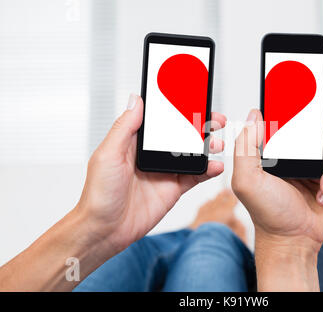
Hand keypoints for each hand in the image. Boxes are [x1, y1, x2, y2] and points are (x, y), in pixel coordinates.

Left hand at [75, 94, 226, 253]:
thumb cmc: (99, 193)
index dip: (178, 108)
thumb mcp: (108, 154)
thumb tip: (136, 99)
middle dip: (201, 124)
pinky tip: (215, 166)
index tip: (195, 97)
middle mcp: (153, 153)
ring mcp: (165, 170)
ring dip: (208, 146)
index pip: (161, 119)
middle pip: (182, 133)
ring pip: (193, 152)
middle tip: (215, 119)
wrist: (105, 230)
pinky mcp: (174, 188)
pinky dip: (208, 170)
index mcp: (136, 141)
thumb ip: (125, 127)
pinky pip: (196, 175)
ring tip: (217, 144)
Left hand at [232, 109, 322, 251]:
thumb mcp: (247, 180)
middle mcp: (287, 153)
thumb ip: (245, 147)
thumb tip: (253, 116)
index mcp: (266, 150)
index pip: (280, 118)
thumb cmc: (268, 214)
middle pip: (311, 125)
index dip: (293, 106)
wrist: (293, 241)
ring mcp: (306, 163)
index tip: (306, 104)